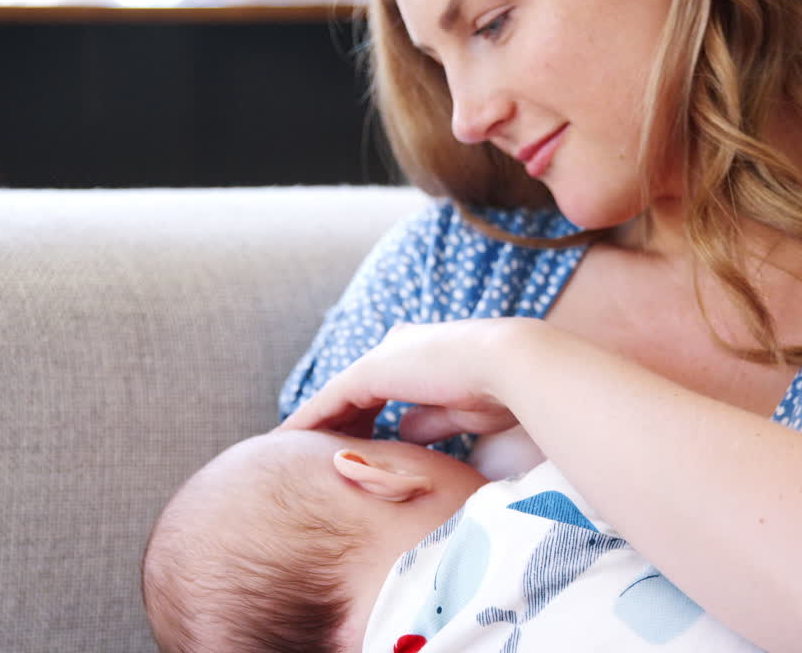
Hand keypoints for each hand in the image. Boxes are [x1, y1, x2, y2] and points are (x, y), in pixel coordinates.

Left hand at [278, 319, 531, 440]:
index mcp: (425, 352)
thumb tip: (403, 433)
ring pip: (338, 395)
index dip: (365, 414)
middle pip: (356, 389)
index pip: (384, 385)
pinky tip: (289, 442)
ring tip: (291, 453)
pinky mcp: (371, 371)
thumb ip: (429, 420)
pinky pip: (329, 401)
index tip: (355, 440)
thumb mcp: (461, 412)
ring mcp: (384, 356)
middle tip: (315, 452)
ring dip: (317, 423)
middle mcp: (399, 347)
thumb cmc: (504, 394)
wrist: (512, 367)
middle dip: (336, 419)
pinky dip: (309, 421)